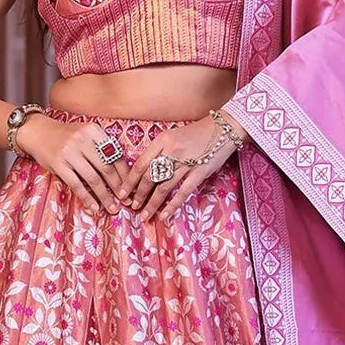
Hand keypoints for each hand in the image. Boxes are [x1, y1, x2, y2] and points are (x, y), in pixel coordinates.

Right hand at [15, 113, 128, 215]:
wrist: (38, 132)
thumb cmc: (66, 136)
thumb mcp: (86, 134)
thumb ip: (102, 147)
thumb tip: (122, 174)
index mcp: (94, 131)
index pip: (116, 155)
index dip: (126, 174)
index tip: (133, 188)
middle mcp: (83, 139)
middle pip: (107, 168)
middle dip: (118, 187)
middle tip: (126, 201)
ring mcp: (70, 152)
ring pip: (93, 179)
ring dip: (105, 196)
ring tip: (112, 208)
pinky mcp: (59, 164)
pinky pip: (76, 185)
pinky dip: (87, 198)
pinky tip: (94, 208)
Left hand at [119, 116, 239, 222]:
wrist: (222, 128)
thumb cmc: (195, 134)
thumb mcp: (172, 136)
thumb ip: (158, 151)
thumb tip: (144, 172)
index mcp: (162, 140)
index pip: (140, 164)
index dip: (129, 181)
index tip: (122, 193)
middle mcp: (171, 151)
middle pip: (149, 177)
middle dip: (138, 194)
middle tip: (132, 206)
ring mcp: (186, 162)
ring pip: (163, 187)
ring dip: (152, 203)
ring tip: (145, 215)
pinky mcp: (199, 172)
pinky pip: (182, 192)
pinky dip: (172, 205)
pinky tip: (164, 215)